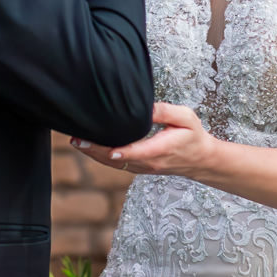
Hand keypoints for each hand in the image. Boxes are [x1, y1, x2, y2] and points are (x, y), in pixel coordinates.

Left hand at [70, 102, 215, 177]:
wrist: (199, 160)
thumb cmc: (193, 135)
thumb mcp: (186, 118)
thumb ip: (166, 112)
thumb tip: (146, 108)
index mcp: (162, 149)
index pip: (138, 152)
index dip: (121, 151)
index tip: (108, 148)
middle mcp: (149, 162)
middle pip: (119, 160)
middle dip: (97, 150)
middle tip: (78, 139)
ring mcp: (142, 168)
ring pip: (114, 164)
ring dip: (95, 154)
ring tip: (77, 142)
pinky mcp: (138, 168)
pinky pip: (117, 165)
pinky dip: (101, 157)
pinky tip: (89, 148)